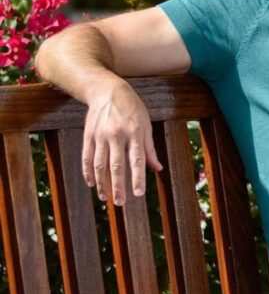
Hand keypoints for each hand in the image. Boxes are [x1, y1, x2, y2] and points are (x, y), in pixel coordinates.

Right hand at [82, 77, 162, 205]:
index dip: (138, 178)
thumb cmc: (132, 108)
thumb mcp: (146, 124)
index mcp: (135, 132)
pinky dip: (88, 172)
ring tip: (105, 198)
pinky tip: (92, 183)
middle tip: (120, 203)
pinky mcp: (89, 135)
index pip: (137, 160)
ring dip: (102, 183)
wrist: (107, 90)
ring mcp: (100, 135)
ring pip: (100, 164)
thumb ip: (149, 149)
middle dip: (118, 186)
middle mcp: (116, 135)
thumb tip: (157, 169)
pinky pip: (87, 157)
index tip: (139, 194)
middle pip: (116, 165)